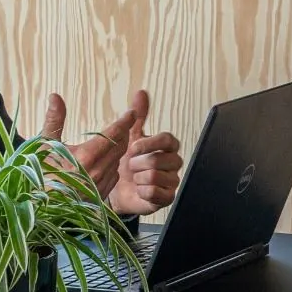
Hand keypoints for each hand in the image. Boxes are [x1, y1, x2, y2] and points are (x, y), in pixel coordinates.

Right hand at [43, 90, 147, 198]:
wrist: (37, 206)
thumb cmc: (39, 173)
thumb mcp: (43, 145)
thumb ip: (53, 120)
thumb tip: (55, 96)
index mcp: (85, 157)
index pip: (113, 135)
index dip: (124, 122)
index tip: (131, 113)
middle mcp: (96, 172)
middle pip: (119, 147)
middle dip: (122, 134)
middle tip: (123, 124)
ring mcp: (100, 186)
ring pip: (117, 161)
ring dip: (117, 150)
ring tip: (114, 141)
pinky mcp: (100, 196)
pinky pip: (113, 176)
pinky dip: (111, 166)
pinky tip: (104, 162)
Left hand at [109, 92, 182, 216]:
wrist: (118, 189)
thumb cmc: (127, 161)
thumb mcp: (130, 136)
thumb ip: (139, 115)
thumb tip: (141, 93)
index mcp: (167, 147)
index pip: (168, 140)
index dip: (150, 143)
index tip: (133, 148)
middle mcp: (173, 163)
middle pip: (161, 159)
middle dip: (139, 163)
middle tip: (131, 166)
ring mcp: (172, 181)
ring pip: (157, 176)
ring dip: (139, 178)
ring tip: (134, 178)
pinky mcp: (167, 198)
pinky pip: (157, 193)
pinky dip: (143, 191)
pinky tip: (138, 189)